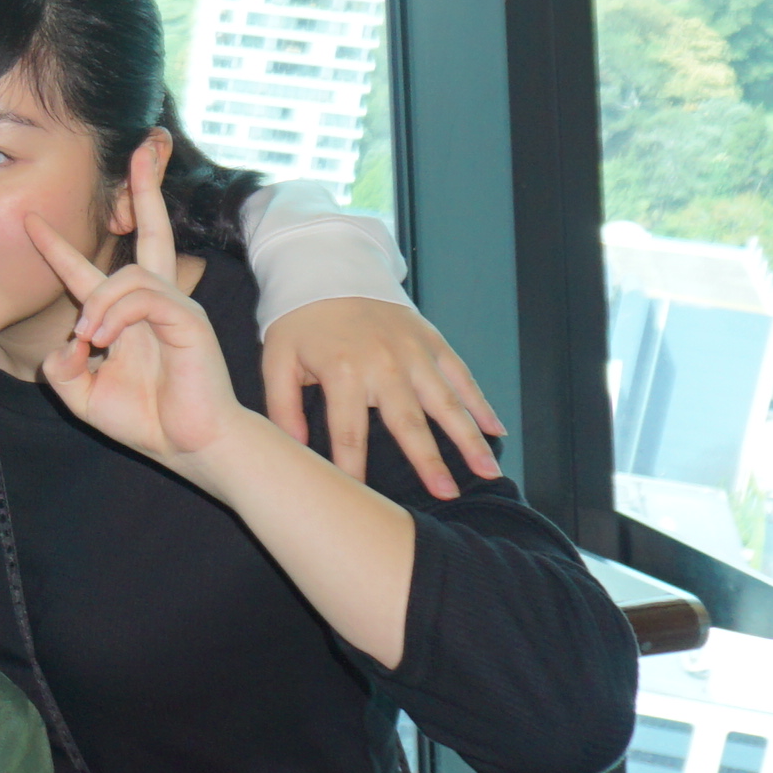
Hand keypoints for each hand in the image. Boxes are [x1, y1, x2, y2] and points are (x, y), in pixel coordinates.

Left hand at [25, 146, 265, 467]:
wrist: (187, 445)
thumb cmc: (144, 419)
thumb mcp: (82, 393)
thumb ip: (62, 367)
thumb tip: (66, 342)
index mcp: (123, 314)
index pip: (87, 269)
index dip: (57, 246)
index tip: (31, 218)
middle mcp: (151, 301)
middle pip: (152, 230)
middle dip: (146, 189)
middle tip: (144, 149)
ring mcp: (174, 306)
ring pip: (129, 274)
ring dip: (99, 305)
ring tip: (91, 339)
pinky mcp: (189, 319)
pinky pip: (146, 297)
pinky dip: (118, 315)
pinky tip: (107, 340)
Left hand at [263, 297, 506, 499]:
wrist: (329, 270)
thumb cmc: (300, 322)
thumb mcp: (276, 360)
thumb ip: (282, 406)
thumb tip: (294, 449)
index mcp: (342, 373)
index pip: (349, 434)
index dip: (355, 470)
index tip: (364, 502)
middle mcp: (384, 365)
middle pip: (409, 423)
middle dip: (429, 462)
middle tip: (448, 495)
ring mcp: (414, 353)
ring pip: (447, 402)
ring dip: (469, 438)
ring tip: (489, 471)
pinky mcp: (433, 342)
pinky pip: (462, 376)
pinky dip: (480, 403)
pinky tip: (496, 431)